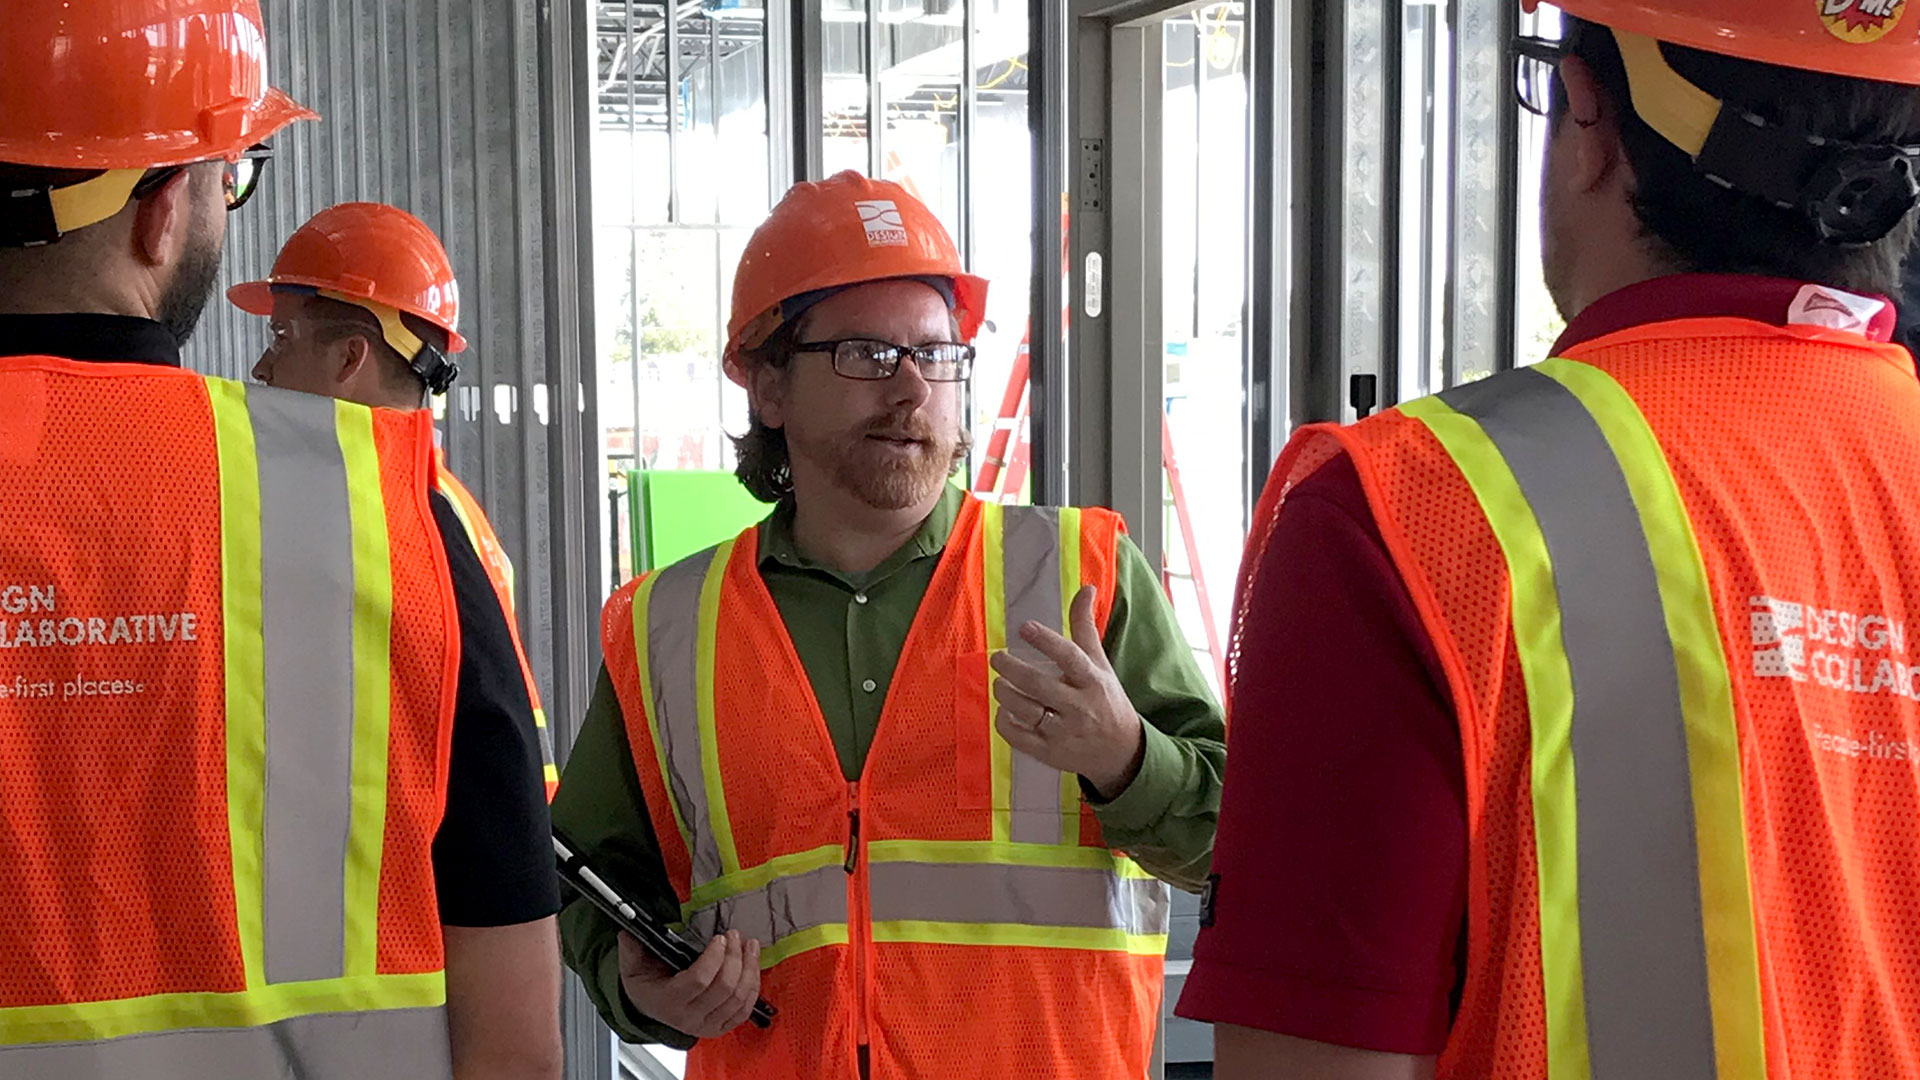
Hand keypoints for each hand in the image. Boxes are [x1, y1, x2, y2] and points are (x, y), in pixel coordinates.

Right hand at [617, 929, 761, 1038]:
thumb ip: (631, 950)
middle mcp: (689, 1018)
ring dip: (749, 968)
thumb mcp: (632, 967)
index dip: (714, 958)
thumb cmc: (646, 986)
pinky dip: (753, 988)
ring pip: (738, 998)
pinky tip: (752, 967)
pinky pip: (744, 1011)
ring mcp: (707, 1026)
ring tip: (749, 946)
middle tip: (735, 936)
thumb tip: (628, 932)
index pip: (699, 980)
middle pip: (724, 988)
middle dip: (734, 958)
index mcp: (669, 1001)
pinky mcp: (720, 1028)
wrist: (651, 1009)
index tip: (719, 938)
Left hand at [988, 585, 1146, 799]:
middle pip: (1038, 684)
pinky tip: (1004, 709)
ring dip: (1004, 692)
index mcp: (1092, 680)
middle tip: (998, 657)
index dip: (1046, 641)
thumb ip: (1085, 627)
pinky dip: (1004, 721)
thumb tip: (1087, 587)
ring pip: (1024, 709)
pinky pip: (1017, 736)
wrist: (1120, 751)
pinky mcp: (1049, 752)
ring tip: (1000, 682)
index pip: (1070, 657)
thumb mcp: (1100, 663)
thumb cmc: (1105, 699)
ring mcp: (1063, 731)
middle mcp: (1079, 706)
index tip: (1024, 627)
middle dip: (1011, 668)